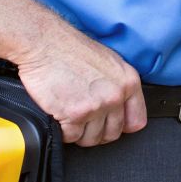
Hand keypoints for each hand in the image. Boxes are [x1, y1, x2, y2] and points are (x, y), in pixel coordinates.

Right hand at [15, 30, 147, 146]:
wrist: (44, 43)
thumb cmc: (71, 49)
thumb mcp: (108, 61)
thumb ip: (119, 86)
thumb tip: (120, 107)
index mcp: (128, 82)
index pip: (136, 121)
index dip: (121, 125)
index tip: (110, 124)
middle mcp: (115, 95)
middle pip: (112, 133)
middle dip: (96, 130)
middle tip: (84, 119)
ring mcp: (96, 106)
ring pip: (91, 138)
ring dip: (78, 131)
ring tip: (69, 114)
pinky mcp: (74, 114)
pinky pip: (70, 137)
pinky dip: (62, 130)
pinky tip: (59, 114)